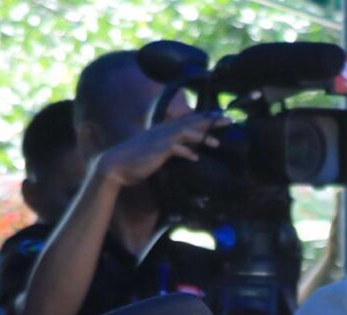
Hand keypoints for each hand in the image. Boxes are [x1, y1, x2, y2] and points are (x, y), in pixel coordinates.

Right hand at [90, 112, 222, 192]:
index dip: (206, 118)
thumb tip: (189, 152)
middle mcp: (164, 130)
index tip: (222, 118)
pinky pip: (175, 149)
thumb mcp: (157, 152)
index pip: (189, 120)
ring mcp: (160, 139)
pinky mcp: (157, 150)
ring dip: (202, 136)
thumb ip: (172, 149)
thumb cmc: (136, 161)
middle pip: (192, 121)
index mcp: (165, 130)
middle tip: (230, 120)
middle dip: (211, 120)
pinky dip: (186, 152)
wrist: (116, 166)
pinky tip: (195, 158)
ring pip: (186, 132)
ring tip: (217, 143)